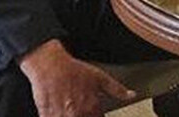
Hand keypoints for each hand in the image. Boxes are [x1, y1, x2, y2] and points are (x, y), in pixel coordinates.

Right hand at [19, 39, 135, 116]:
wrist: (50, 67)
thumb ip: (117, 89)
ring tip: (72, 109)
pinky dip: (59, 116)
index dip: (98, 116)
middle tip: (81, 109)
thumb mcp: (101, 77)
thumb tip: (131, 95)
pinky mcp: (47, 116)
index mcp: (92, 107)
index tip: (95, 113)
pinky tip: (62, 112)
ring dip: (72, 116)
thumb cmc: (74, 71)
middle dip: (85, 115)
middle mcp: (78, 114)